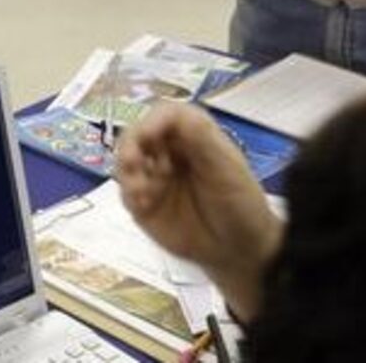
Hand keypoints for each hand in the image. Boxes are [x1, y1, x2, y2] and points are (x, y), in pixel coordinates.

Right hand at [116, 104, 281, 321]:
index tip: (148, 134)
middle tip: (132, 162)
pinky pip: (124, 191)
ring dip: (127, 170)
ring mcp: (154, 177)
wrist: (238, 252)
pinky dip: (128, 193)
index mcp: (193, 137)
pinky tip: (143, 204)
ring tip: (141, 190)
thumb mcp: (227, 169)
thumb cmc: (241, 205)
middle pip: (139, 133)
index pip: (167, 116)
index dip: (154, 120)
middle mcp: (169, 152)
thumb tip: (176, 113)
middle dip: (131, 144)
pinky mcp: (143, 203)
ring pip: (125, 160)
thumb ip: (202, 140)